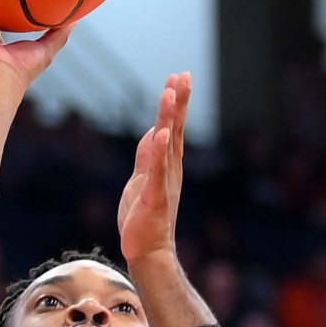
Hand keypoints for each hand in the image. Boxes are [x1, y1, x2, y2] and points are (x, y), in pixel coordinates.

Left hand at [118, 73, 190, 267]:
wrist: (149, 251)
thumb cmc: (145, 218)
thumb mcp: (142, 179)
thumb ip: (148, 156)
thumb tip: (152, 132)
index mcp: (168, 165)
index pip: (173, 128)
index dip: (176, 103)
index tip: (179, 77)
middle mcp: (171, 170)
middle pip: (176, 130)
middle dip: (178, 102)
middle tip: (182, 75)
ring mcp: (164, 183)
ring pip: (168, 144)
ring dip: (169, 118)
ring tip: (170, 93)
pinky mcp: (154, 197)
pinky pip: (157, 171)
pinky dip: (160, 152)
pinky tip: (162, 134)